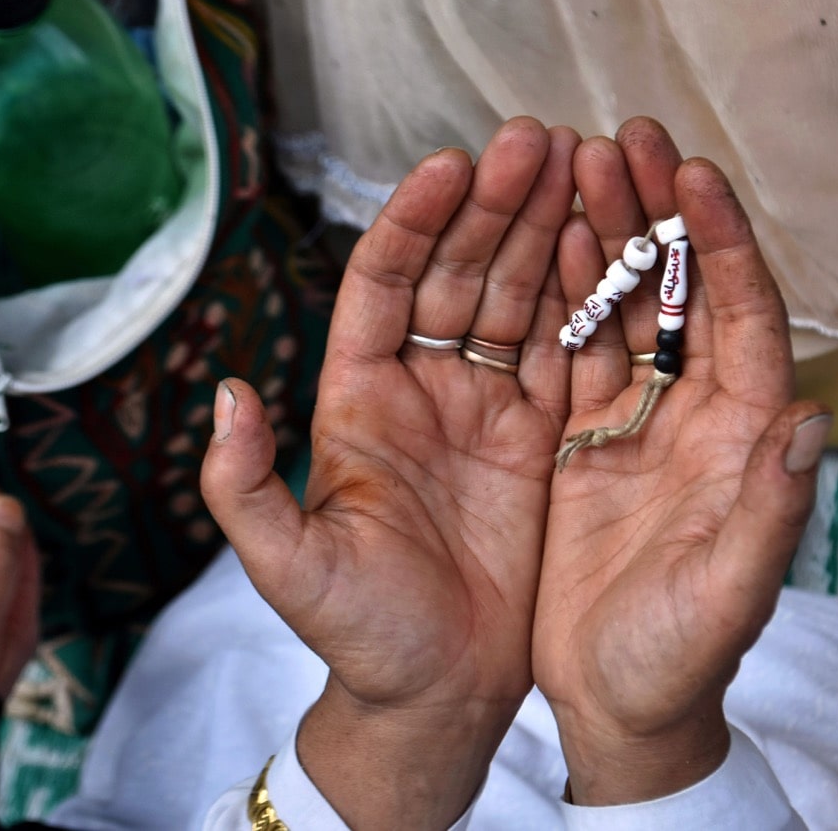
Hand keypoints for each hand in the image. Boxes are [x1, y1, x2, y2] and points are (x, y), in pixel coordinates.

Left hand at [201, 118, 577, 828]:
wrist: (441, 695)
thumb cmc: (361, 636)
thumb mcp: (291, 570)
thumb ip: (246, 488)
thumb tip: (230, 398)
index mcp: (359, 403)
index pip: (384, 287)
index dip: (414, 223)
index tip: (450, 167)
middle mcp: (422, 391)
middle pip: (457, 275)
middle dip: (493, 207)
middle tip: (535, 142)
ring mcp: (485, 410)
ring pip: (513, 301)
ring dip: (542, 234)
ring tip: (578, 166)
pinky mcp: (540, 439)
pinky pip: (563, 355)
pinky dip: (584, 301)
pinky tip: (607, 247)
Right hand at [533, 118, 831, 804]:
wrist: (618, 705)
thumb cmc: (680, 659)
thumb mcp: (729, 594)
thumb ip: (772, 510)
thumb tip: (811, 416)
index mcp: (744, 440)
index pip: (746, 320)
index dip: (725, 245)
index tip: (695, 176)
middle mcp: (698, 416)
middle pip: (685, 294)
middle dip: (659, 214)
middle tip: (625, 139)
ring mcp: (637, 424)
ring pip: (626, 310)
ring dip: (605, 237)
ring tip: (575, 166)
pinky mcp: (583, 441)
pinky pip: (573, 352)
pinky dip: (560, 295)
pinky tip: (542, 244)